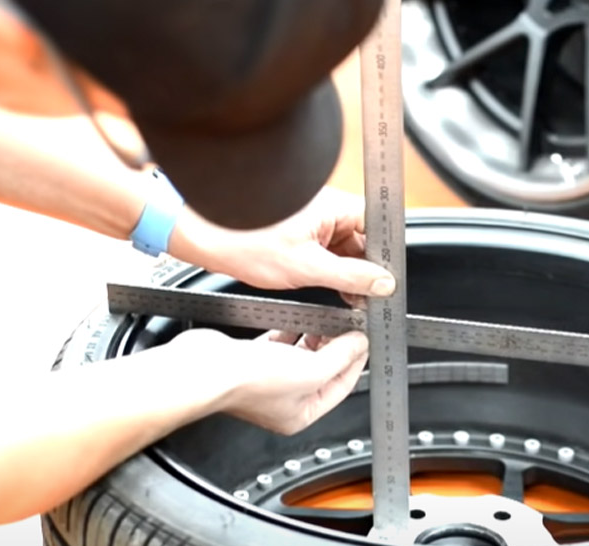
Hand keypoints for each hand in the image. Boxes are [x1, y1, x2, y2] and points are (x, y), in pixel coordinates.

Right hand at [170, 327, 369, 434]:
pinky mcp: (251, 361)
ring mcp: (267, 381)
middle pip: (322, 370)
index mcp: (301, 414)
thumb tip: (358, 343)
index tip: (363, 340)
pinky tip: (295, 320)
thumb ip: (340, 356)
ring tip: (326, 320)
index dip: (356, 361)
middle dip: (335, 348)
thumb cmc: (247, 381)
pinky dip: (290, 332)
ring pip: (301, 356)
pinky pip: (280, 345)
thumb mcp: (311, 369)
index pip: (341, 386)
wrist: (204, 369)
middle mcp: (284, 401)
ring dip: (314, 338)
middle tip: (347, 326)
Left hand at [201, 186, 395, 301]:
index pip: (376, 225)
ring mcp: (311, 219)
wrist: (204, 238)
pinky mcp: (298, 231)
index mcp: (333, 205)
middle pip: (361, 238)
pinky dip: (327, 269)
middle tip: (364, 297)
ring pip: (342, 247)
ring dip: (344, 271)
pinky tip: (324, 287)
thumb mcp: (307, 268)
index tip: (384, 279)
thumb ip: (350, 276)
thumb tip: (382, 283)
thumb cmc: (245, 243)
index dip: (383, 254)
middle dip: (363, 268)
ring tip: (342, 295)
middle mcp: (325, 207)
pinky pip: (324, 249)